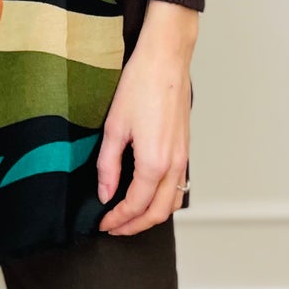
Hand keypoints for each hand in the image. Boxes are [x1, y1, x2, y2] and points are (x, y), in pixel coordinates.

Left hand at [96, 0, 196, 233]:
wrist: (166, 60)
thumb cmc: (141, 86)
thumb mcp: (114, 126)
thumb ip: (108, 165)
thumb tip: (105, 193)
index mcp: (154, 163)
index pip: (135, 206)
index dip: (117, 220)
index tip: (103, 223)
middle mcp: (174, 165)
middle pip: (158, 213)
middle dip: (135, 226)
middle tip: (114, 228)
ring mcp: (184, 157)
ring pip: (172, 202)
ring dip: (152, 215)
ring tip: (129, 216)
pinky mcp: (185, 148)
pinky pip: (179, 185)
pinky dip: (164, 199)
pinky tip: (147, 193)